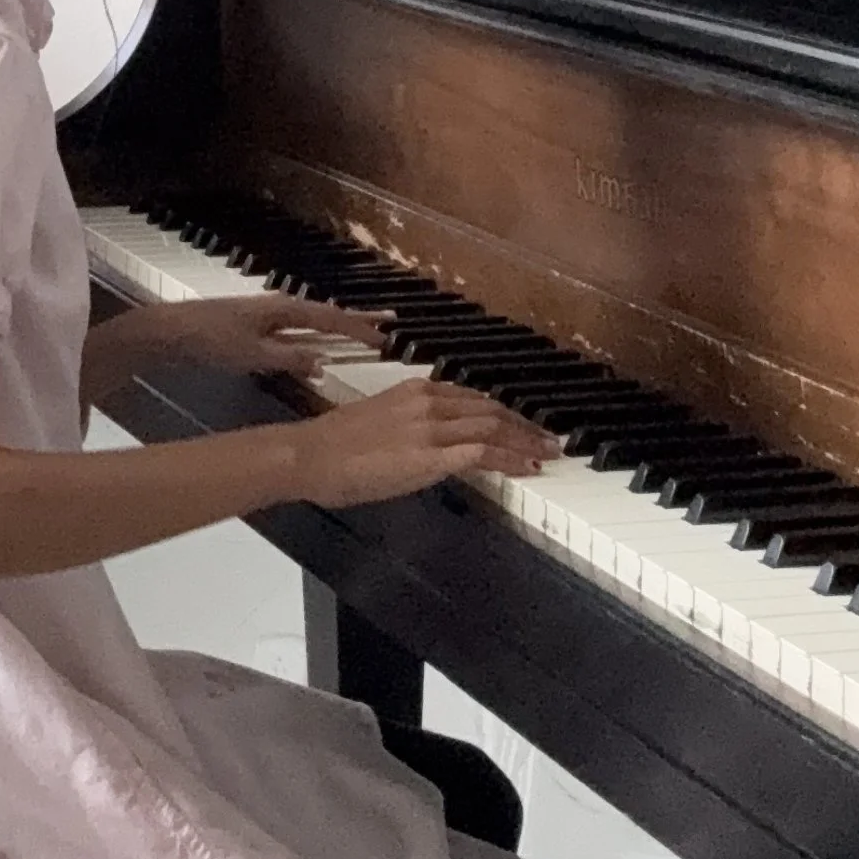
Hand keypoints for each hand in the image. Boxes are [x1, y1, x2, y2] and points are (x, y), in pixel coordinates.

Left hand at [153, 294, 385, 376]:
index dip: (360, 328)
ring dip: (337, 326)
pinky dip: (315, 334)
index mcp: (284, 310)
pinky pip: (297, 328)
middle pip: (326, 314)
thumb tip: (324, 363)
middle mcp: (280, 307)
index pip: (331, 320)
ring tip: (362, 330)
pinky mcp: (256, 326)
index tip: (387, 336)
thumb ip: (290, 359)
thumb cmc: (212, 342)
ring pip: (312, 320)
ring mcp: (267, 315)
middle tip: (388, 320)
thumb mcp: (253, 355)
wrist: (172, 331)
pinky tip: (317, 345)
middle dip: (356, 319)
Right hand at [285, 378, 558, 509]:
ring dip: (526, 440)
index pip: (472, 398)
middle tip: (549, 438)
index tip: (521, 423)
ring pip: (493, 426)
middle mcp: (428, 401)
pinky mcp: (430, 455)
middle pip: (491, 409)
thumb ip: (410, 428)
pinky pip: (482, 452)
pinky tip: (527, 467)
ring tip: (548, 452)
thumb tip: (431, 446)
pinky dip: (510, 458)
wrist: (309, 455)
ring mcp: (431, 427)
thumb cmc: (333, 446)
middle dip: (524, 424)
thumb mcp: (379, 424)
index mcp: (416, 391)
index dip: (502, 412)